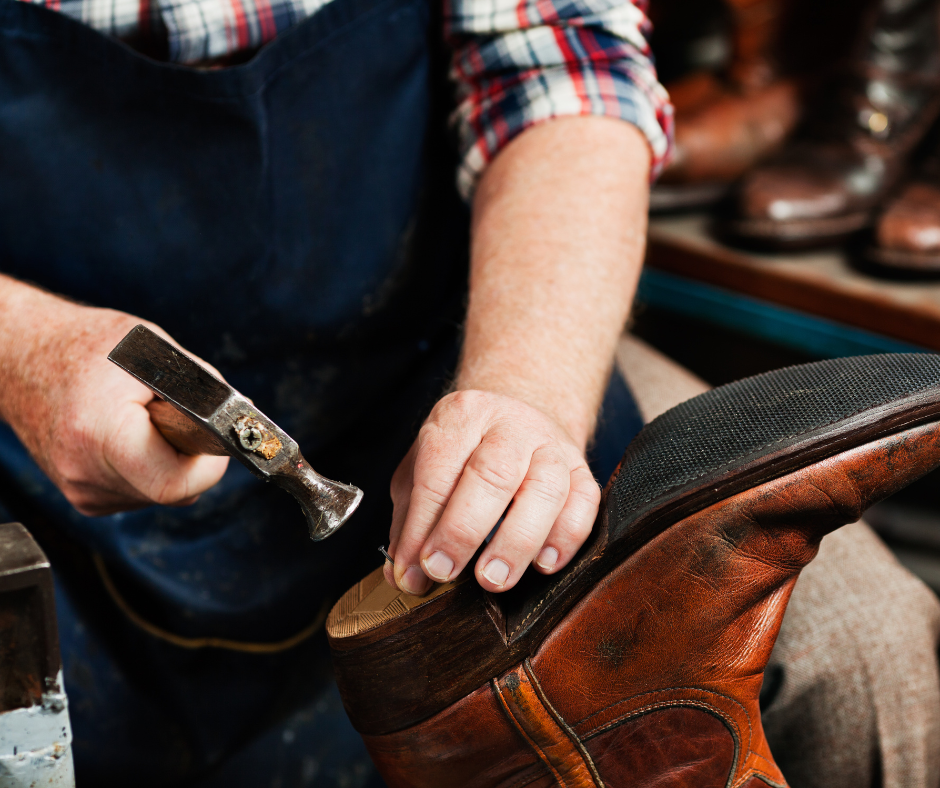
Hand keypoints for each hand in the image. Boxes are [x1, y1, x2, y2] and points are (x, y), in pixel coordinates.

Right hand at [0, 281, 228, 515]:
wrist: (24, 357)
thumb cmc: (87, 346)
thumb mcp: (155, 350)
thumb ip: (205, 388)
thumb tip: (244, 417)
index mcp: (102, 435)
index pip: (176, 484)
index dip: (209, 466)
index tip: (214, 441)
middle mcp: (86, 472)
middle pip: (173, 492)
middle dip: (193, 459)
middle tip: (183, 421)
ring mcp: (81, 489)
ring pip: (160, 496)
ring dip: (171, 463)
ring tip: (148, 422)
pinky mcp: (83, 497)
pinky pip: (140, 493)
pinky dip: (150, 468)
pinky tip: (133, 437)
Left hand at [384, 390, 600, 594]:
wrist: (517, 414)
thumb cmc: (463, 451)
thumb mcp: (422, 467)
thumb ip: (410, 518)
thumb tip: (405, 573)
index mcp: (460, 416)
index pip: (438, 473)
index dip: (422, 526)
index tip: (414, 569)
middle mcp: (509, 424)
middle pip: (492, 474)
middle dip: (464, 530)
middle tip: (445, 572)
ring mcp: (551, 444)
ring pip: (546, 489)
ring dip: (518, 541)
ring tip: (494, 579)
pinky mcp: (582, 468)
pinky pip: (585, 502)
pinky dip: (567, 537)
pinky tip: (544, 564)